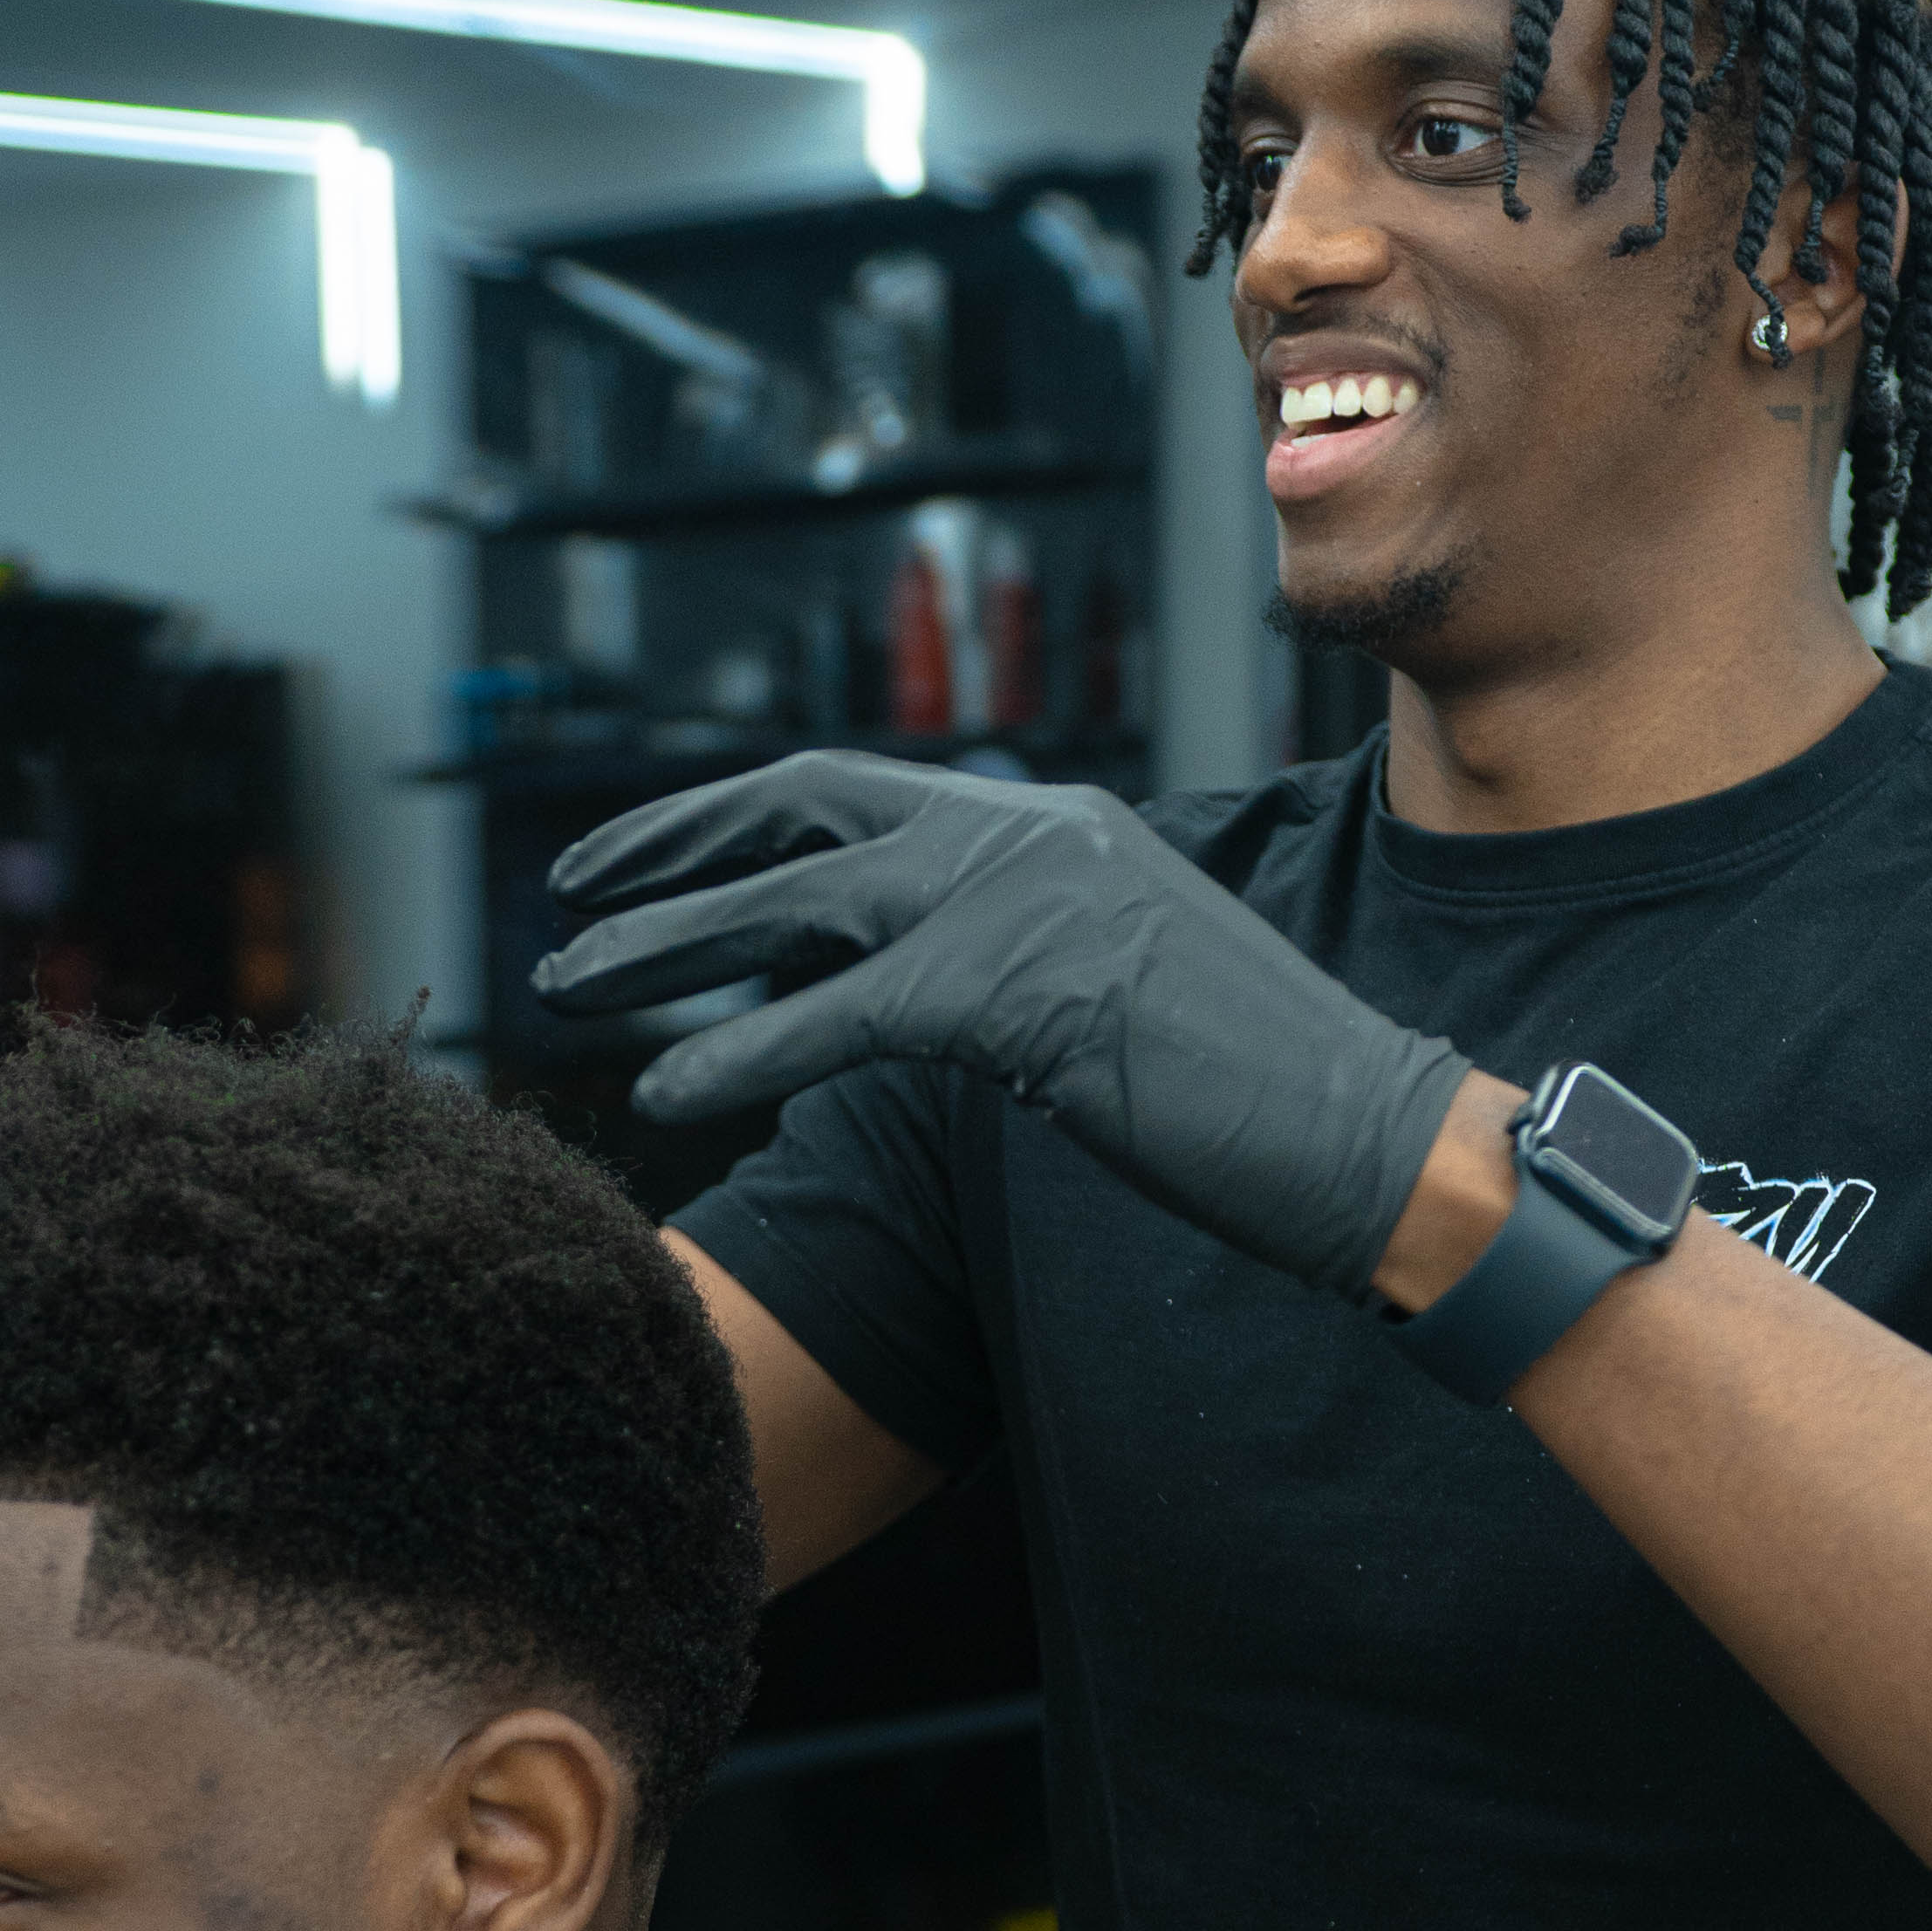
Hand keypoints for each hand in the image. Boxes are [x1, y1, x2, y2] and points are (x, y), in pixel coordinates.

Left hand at [536, 753, 1470, 1300]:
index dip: (727, 821)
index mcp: (1046, 827)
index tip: (637, 858)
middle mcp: (1024, 835)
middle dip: (665, 853)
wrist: (1367, 1134)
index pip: (849, 796)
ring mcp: (1020, 904)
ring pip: (792, 906)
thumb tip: (907, 995)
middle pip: (798, 816)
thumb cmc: (1251, 1093)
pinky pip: (834, 1018)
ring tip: (565, 986)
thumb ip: (1009, 965)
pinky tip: (662, 1097)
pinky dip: (737, 1056)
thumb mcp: (1111, 992)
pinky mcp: (1015, 995)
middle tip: (564, 897)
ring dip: (663, 946)